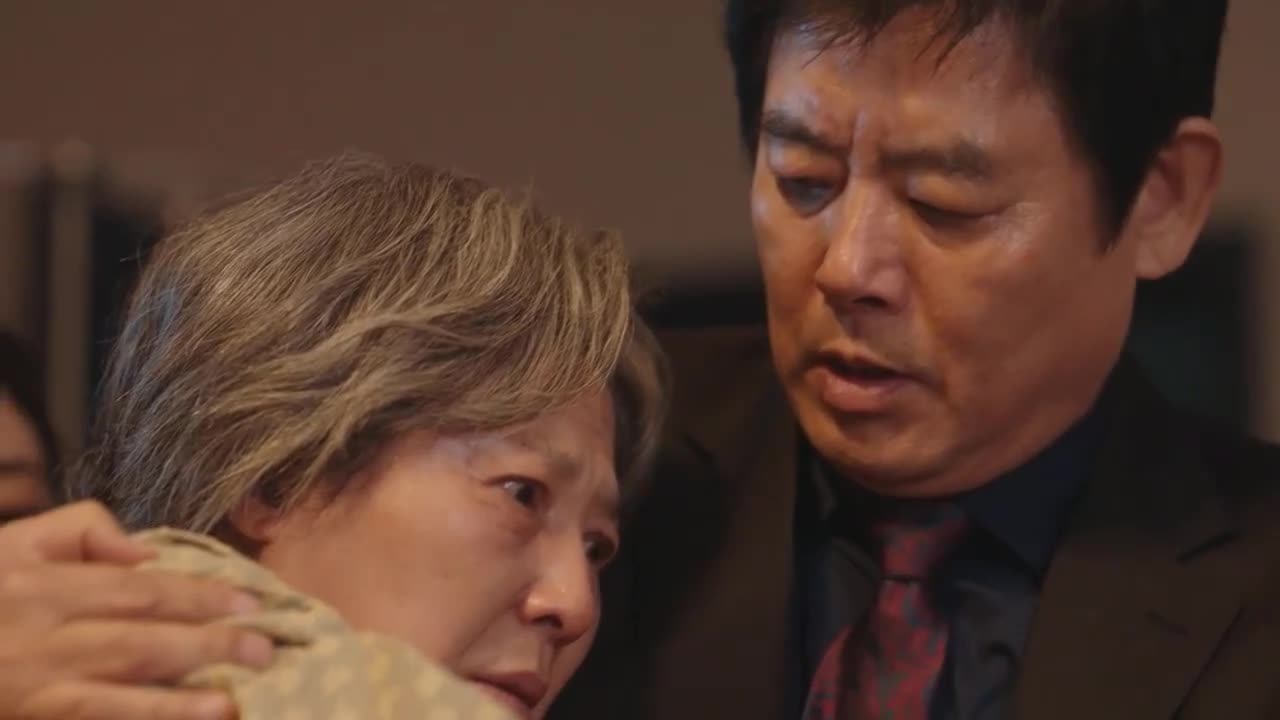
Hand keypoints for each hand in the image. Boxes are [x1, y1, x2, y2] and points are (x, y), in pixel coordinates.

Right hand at [0, 501, 273, 719]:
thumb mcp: (19, 542)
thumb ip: (82, 529)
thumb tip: (142, 552)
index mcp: (46, 587)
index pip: (138, 591)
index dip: (198, 597)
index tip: (249, 601)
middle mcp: (43, 638)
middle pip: (138, 642)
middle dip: (206, 647)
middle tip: (264, 649)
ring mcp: (35, 689)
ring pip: (114, 695)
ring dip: (175, 703)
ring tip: (229, 706)